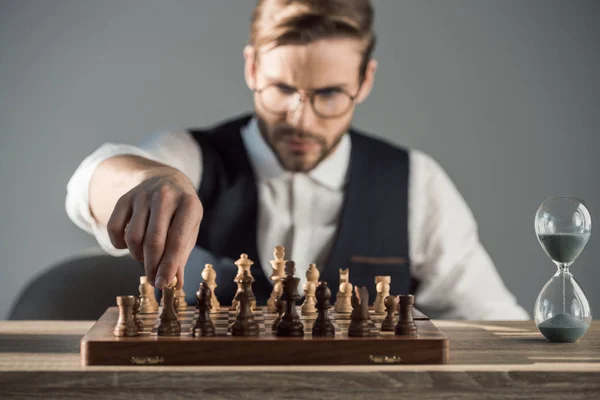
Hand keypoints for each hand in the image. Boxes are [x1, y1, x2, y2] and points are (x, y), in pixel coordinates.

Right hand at [107, 168, 202, 288]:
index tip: (163, 284)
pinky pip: (114, 228)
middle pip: (153, 241)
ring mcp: (143, 195)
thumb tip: (176, 284)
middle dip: (152, 266)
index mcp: (189, 205)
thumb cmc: (181, 213)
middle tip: (153, 279)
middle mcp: (165, 196)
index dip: (168, 266)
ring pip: (133, 237)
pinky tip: (130, 245)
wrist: (167, 180)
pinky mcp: (125, 197)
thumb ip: (181, 256)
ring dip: (138, 255)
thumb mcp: (189, 230)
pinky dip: (119, 244)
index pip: (176, 241)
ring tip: (146, 257)